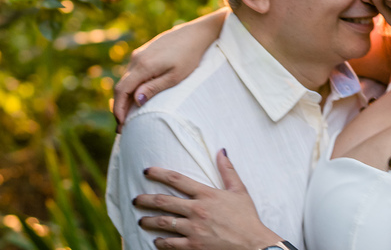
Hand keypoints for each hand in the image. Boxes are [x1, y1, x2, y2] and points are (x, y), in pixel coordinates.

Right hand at [111, 9, 226, 126]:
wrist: (195, 34)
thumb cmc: (189, 56)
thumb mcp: (175, 76)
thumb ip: (154, 88)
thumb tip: (136, 101)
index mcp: (143, 66)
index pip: (122, 90)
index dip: (118, 109)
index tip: (121, 125)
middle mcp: (136, 59)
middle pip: (121, 86)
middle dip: (119, 107)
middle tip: (122, 127)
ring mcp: (139, 54)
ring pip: (126, 79)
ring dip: (124, 98)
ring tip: (129, 116)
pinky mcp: (143, 52)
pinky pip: (132, 73)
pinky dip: (130, 87)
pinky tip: (136, 97)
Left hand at [133, 150, 281, 249]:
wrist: (255, 246)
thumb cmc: (247, 219)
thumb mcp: (239, 191)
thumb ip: (228, 170)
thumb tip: (221, 150)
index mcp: (206, 194)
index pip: (177, 179)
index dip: (159, 173)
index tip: (146, 171)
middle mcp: (197, 210)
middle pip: (163, 201)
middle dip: (145, 200)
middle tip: (136, 199)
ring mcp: (194, 230)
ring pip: (164, 223)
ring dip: (149, 222)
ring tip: (141, 221)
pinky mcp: (195, 246)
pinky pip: (172, 244)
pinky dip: (161, 243)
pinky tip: (156, 241)